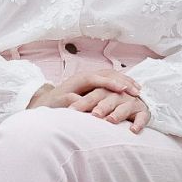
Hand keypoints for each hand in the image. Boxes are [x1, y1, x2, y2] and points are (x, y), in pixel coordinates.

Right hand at [28, 71, 148, 128]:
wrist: (41, 107)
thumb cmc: (66, 104)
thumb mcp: (86, 99)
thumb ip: (100, 97)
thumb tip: (120, 102)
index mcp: (88, 80)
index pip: (110, 75)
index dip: (125, 80)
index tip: (140, 89)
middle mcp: (81, 79)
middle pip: (105, 75)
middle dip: (122, 81)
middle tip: (137, 91)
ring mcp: (71, 87)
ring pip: (92, 80)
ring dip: (108, 84)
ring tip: (123, 90)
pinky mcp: (62, 97)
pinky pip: (77, 98)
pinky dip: (88, 102)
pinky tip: (100, 107)